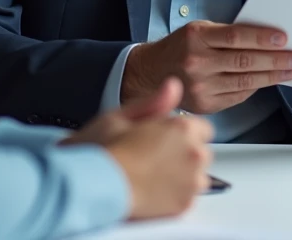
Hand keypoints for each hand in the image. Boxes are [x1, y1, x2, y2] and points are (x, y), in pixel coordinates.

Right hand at [68, 79, 215, 220]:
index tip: (165, 139)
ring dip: (182, 176)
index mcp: (183, 128)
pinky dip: (175, 195)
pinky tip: (153, 191)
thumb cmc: (100, 152)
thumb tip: (173, 86)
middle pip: (201, 152)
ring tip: (152, 176)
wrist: (88, 188)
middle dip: (183, 154)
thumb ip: (154, 102)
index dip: (181, 133)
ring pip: (197, 176)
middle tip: (152, 158)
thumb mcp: (121, 116)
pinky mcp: (185, 204)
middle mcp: (194, 153)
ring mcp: (192, 181)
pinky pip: (188, 197)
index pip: (203, 128)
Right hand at [122, 21, 291, 113]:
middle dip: (276, 60)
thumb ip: (226, 34)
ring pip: (245, 81)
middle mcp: (197, 62)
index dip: (262, 38)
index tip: (283, 39)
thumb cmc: (178, 48)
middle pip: (244, 61)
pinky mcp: (204, 104)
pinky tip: (268, 81)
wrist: (149, 74)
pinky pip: (237, 96)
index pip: (236, 37)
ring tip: (290, 70)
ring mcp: (200, 86)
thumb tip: (264, 38)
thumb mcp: (198, 30)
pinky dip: (255, 87)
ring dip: (272, 76)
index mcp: (196, 38)